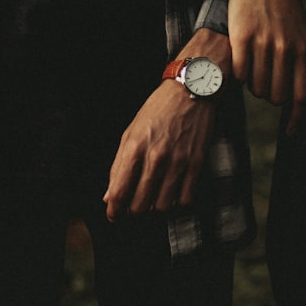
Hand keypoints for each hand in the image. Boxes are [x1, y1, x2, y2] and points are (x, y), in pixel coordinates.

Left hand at [103, 30, 227, 220]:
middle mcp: (156, 157)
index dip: (114, 210)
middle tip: (134, 205)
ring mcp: (178, 162)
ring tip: (154, 197)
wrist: (191, 91)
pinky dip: (177, 203)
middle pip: (140, 205)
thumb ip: (119, 165)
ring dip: (155, 207)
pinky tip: (172, 193)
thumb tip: (109, 195)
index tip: (114, 215)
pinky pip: (185, 200)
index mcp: (135, 148)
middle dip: (133, 210)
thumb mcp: (131, 132)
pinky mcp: (196, 164)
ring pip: (162, 206)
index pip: (119, 192)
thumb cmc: (159, 110)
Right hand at [228, 0, 305, 133]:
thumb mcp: (301, 34)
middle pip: (276, 96)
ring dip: (253, 83)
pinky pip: (237, 73)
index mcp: (305, 50)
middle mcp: (286, 49)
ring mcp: (263, 43)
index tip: (290, 133)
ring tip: (252, 64)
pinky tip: (239, 60)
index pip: (302, 96)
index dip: (296, 119)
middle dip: (269, 94)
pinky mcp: (241, 38)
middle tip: (264, 78)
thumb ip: (299, 63)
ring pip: (256, 87)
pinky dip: (237, 74)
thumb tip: (292, 97)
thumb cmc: (284, 9)